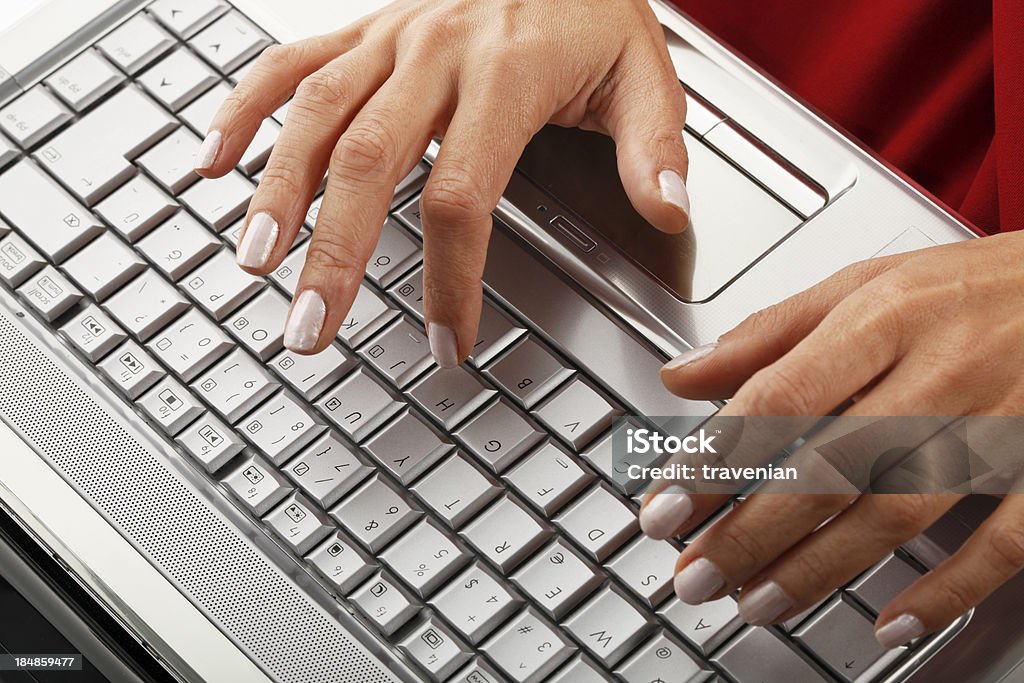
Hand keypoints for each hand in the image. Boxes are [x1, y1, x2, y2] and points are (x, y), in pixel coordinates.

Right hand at [198, 0, 690, 360]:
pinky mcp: (364, 29)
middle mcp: (436, 53)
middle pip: (368, 163)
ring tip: (253, 261)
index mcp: (507, 74)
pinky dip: (244, 110)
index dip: (449, 279)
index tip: (445, 340)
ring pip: (315, 115)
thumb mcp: (645, 73)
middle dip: (333, 253)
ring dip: (276, 190)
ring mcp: (391, 38)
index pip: (464, 197)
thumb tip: (668, 212)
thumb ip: (655, 148)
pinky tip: (213, 161)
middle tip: (309, 326)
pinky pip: (291, 63)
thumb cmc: (596, 9)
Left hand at [642, 231, 1023, 646]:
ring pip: (899, 510)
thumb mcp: (864, 284)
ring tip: (757, 601)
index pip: (780, 397)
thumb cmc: (969, 288)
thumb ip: (770, 334)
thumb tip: (683, 376)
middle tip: (696, 574)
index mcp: (884, 317)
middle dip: (751, 530)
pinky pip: (1005, 541)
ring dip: (820, 566)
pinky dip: (947, 588)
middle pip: (829, 465)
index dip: (715, 459)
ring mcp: (1003, 423)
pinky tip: (890, 621)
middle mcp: (941, 369)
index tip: (665, 504)